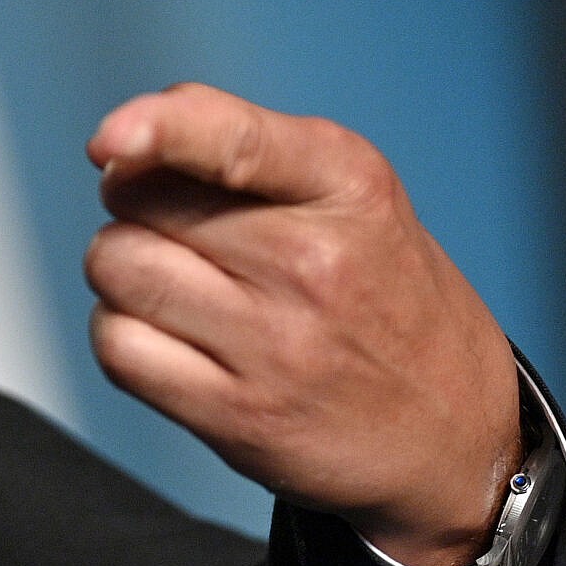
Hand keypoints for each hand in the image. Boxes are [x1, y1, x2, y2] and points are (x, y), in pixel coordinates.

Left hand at [82, 83, 520, 565]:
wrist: (456, 435)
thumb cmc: (385, 297)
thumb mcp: (352, 196)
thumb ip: (243, 148)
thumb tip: (118, 145)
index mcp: (349, 185)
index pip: (230, 138)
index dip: (154, 129)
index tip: (109, 142)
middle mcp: (313, 260)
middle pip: (140, 199)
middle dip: (139, 206)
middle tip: (191, 237)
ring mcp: (274, 343)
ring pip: (115, 266)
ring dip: (125, 271)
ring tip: (185, 288)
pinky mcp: (236, 415)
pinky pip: (117, 346)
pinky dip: (123, 335)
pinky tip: (174, 341)